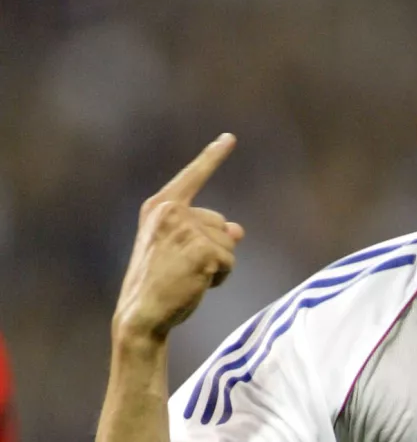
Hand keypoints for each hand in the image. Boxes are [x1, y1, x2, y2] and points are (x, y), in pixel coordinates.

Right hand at [112, 133, 244, 343]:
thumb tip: (238, 230)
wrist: (141, 315)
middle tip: (181, 270)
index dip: (213, 157)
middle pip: (219, 224)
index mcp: (159, 207)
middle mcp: (171, 212)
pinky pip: (230, 261)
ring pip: (228, 244)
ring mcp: (186, 229)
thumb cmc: (159, 283)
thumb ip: (205, 232)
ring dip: (217, 265)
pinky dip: (220, 277)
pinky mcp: (202, 249)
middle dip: (213, 249)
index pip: (192, 177)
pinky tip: (195, 284)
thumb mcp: (179, 250)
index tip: (230, 137)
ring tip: (186, 277)